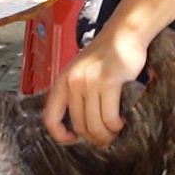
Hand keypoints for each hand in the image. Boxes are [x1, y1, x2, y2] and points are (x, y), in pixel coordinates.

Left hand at [43, 26, 147, 146]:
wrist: (124, 34)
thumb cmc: (105, 56)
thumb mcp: (81, 72)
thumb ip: (76, 94)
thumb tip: (81, 128)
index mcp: (62, 81)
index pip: (50, 118)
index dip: (60, 135)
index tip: (74, 139)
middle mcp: (72, 82)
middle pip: (79, 125)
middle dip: (93, 138)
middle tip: (105, 140)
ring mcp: (90, 82)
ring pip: (95, 124)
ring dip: (106, 135)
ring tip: (114, 132)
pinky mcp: (109, 82)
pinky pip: (110, 117)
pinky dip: (116, 126)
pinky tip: (121, 122)